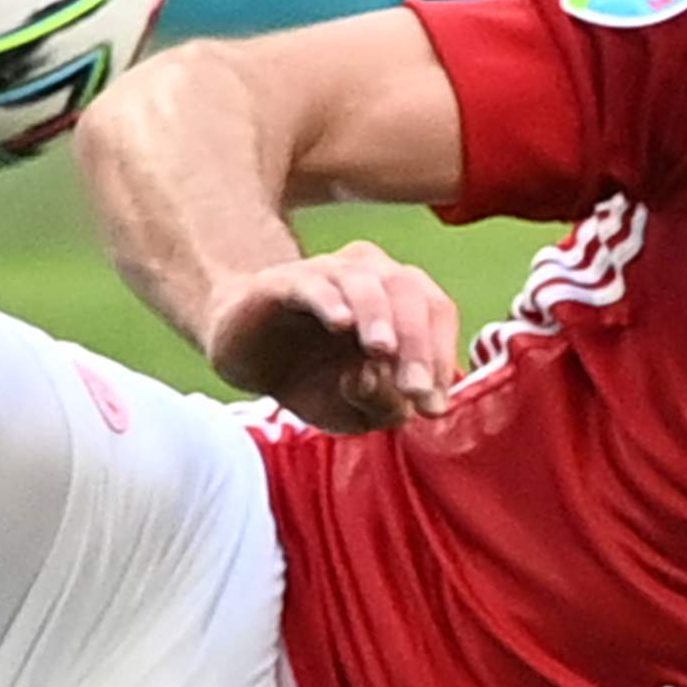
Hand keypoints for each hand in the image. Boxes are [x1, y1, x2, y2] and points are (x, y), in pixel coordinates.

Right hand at [198, 239, 465, 431]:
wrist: (245, 357)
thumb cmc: (312, 379)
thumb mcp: (354, 412)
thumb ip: (384, 405)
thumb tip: (388, 384)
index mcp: (398, 301)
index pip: (435, 311)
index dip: (442, 356)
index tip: (431, 406)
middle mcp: (368, 277)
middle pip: (409, 290)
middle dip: (418, 343)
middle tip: (414, 390)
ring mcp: (325, 274)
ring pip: (365, 282)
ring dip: (379, 318)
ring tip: (382, 351)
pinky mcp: (283, 283)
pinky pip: (312, 284)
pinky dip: (330, 301)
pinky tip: (340, 324)